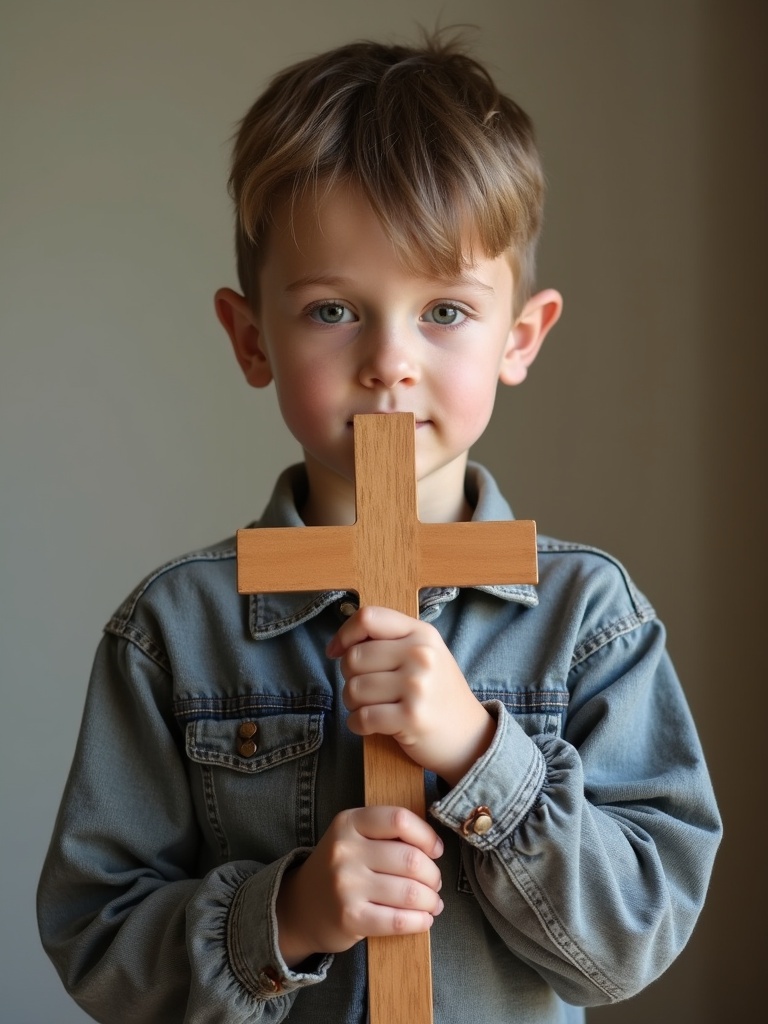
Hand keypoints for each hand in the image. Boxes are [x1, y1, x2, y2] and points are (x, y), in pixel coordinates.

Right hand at [275, 806, 443, 966]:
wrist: (302, 906)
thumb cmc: (341, 867)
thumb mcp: (354, 836)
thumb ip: (387, 832)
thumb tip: (434, 847)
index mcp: (349, 822)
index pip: (399, 820)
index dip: (426, 836)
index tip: (435, 850)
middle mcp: (344, 850)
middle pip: (411, 859)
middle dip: (433, 874)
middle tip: (434, 883)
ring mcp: (346, 885)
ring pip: (410, 891)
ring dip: (431, 900)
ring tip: (432, 903)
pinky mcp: (350, 918)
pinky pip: (399, 920)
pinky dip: (420, 921)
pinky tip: (424, 919)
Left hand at [327, 606, 495, 785]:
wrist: (470, 737)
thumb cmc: (438, 694)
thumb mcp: (425, 654)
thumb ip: (390, 640)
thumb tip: (339, 644)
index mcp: (422, 633)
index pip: (368, 617)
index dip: (344, 634)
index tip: (336, 651)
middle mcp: (421, 655)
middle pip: (354, 657)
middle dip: (349, 677)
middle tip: (366, 689)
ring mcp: (417, 686)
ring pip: (353, 689)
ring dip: (353, 704)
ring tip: (371, 708)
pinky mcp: (411, 718)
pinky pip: (362, 718)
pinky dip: (358, 725)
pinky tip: (369, 726)